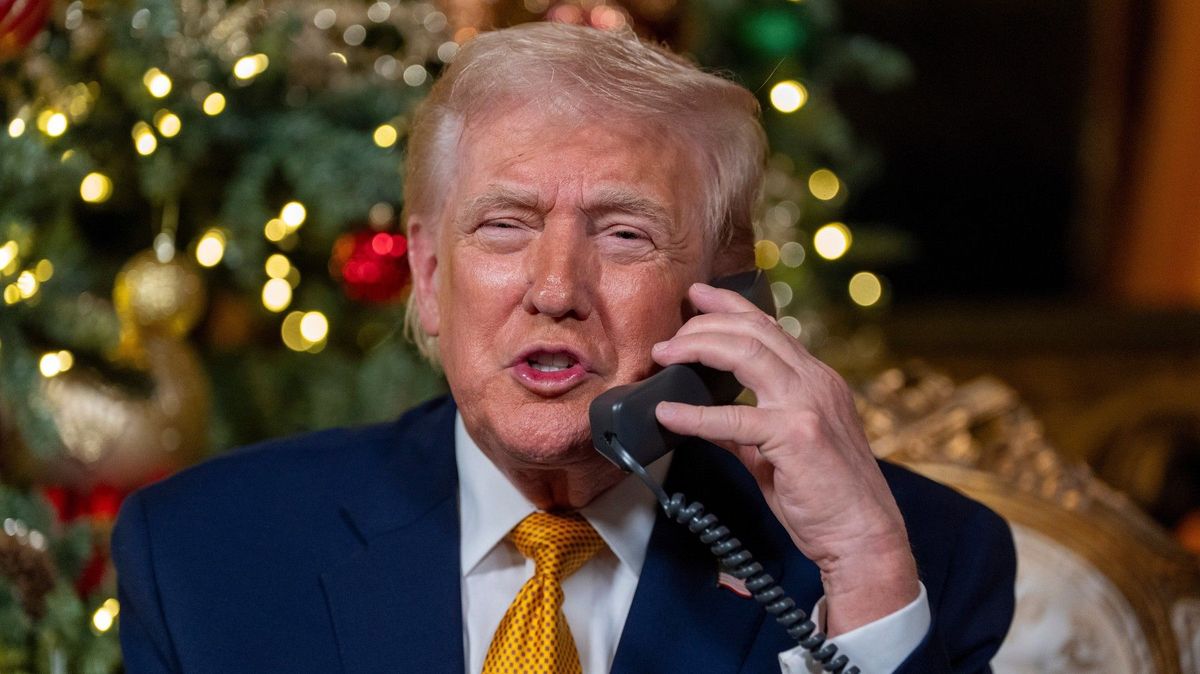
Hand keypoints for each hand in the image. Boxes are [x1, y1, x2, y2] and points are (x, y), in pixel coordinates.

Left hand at [652, 282, 918, 634]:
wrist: (863, 538)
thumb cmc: (826, 499)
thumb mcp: (779, 453)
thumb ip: (744, 431)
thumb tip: (702, 418)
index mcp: (816, 382)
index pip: (770, 329)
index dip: (732, 306)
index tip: (699, 296)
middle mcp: (816, 383)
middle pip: (755, 332)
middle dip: (706, 323)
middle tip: (670, 334)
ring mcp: (809, 405)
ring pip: (748, 354)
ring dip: (699, 347)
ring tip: (665, 354)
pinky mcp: (797, 435)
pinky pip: (734, 417)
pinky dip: (695, 414)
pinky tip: (668, 413)